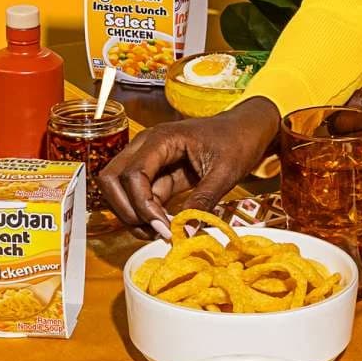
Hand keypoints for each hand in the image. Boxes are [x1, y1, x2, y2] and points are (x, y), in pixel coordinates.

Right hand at [99, 98, 280, 238]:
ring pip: (121, 190)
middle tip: (153, 231)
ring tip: (160, 232)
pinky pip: (142, 196)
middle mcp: (147, 146)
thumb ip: (204, 200)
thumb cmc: (239, 140)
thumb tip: (185, 232)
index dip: (142, 205)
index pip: (132, 174)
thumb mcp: (225, 172)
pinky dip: (147, 214)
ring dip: (133, 214)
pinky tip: (166, 227)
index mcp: (161, 139)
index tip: (163, 227)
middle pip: (112, 180)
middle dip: (126, 210)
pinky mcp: (160, 173)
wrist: (250, 128)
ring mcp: (150, 160)